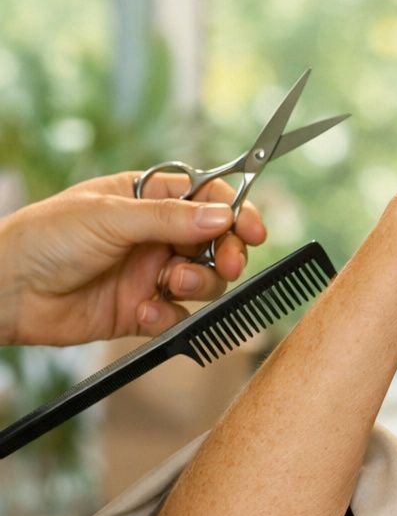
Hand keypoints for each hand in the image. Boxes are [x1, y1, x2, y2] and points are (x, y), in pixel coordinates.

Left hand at [0, 171, 267, 346]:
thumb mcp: (110, 216)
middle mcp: (154, 235)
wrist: (6, 291)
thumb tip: (223, 217)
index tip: (253, 231)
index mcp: (147, 200)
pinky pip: (178, 315)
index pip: (208, 201)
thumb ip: (170, 219)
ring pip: (203, 281)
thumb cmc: (45, 238)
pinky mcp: (142, 310)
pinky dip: (168, 316)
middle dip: (226, 255)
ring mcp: (149, 273)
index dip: (236, 214)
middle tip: (227, 265)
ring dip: (196, 285)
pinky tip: (142, 311)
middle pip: (216, 243)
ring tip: (169, 286)